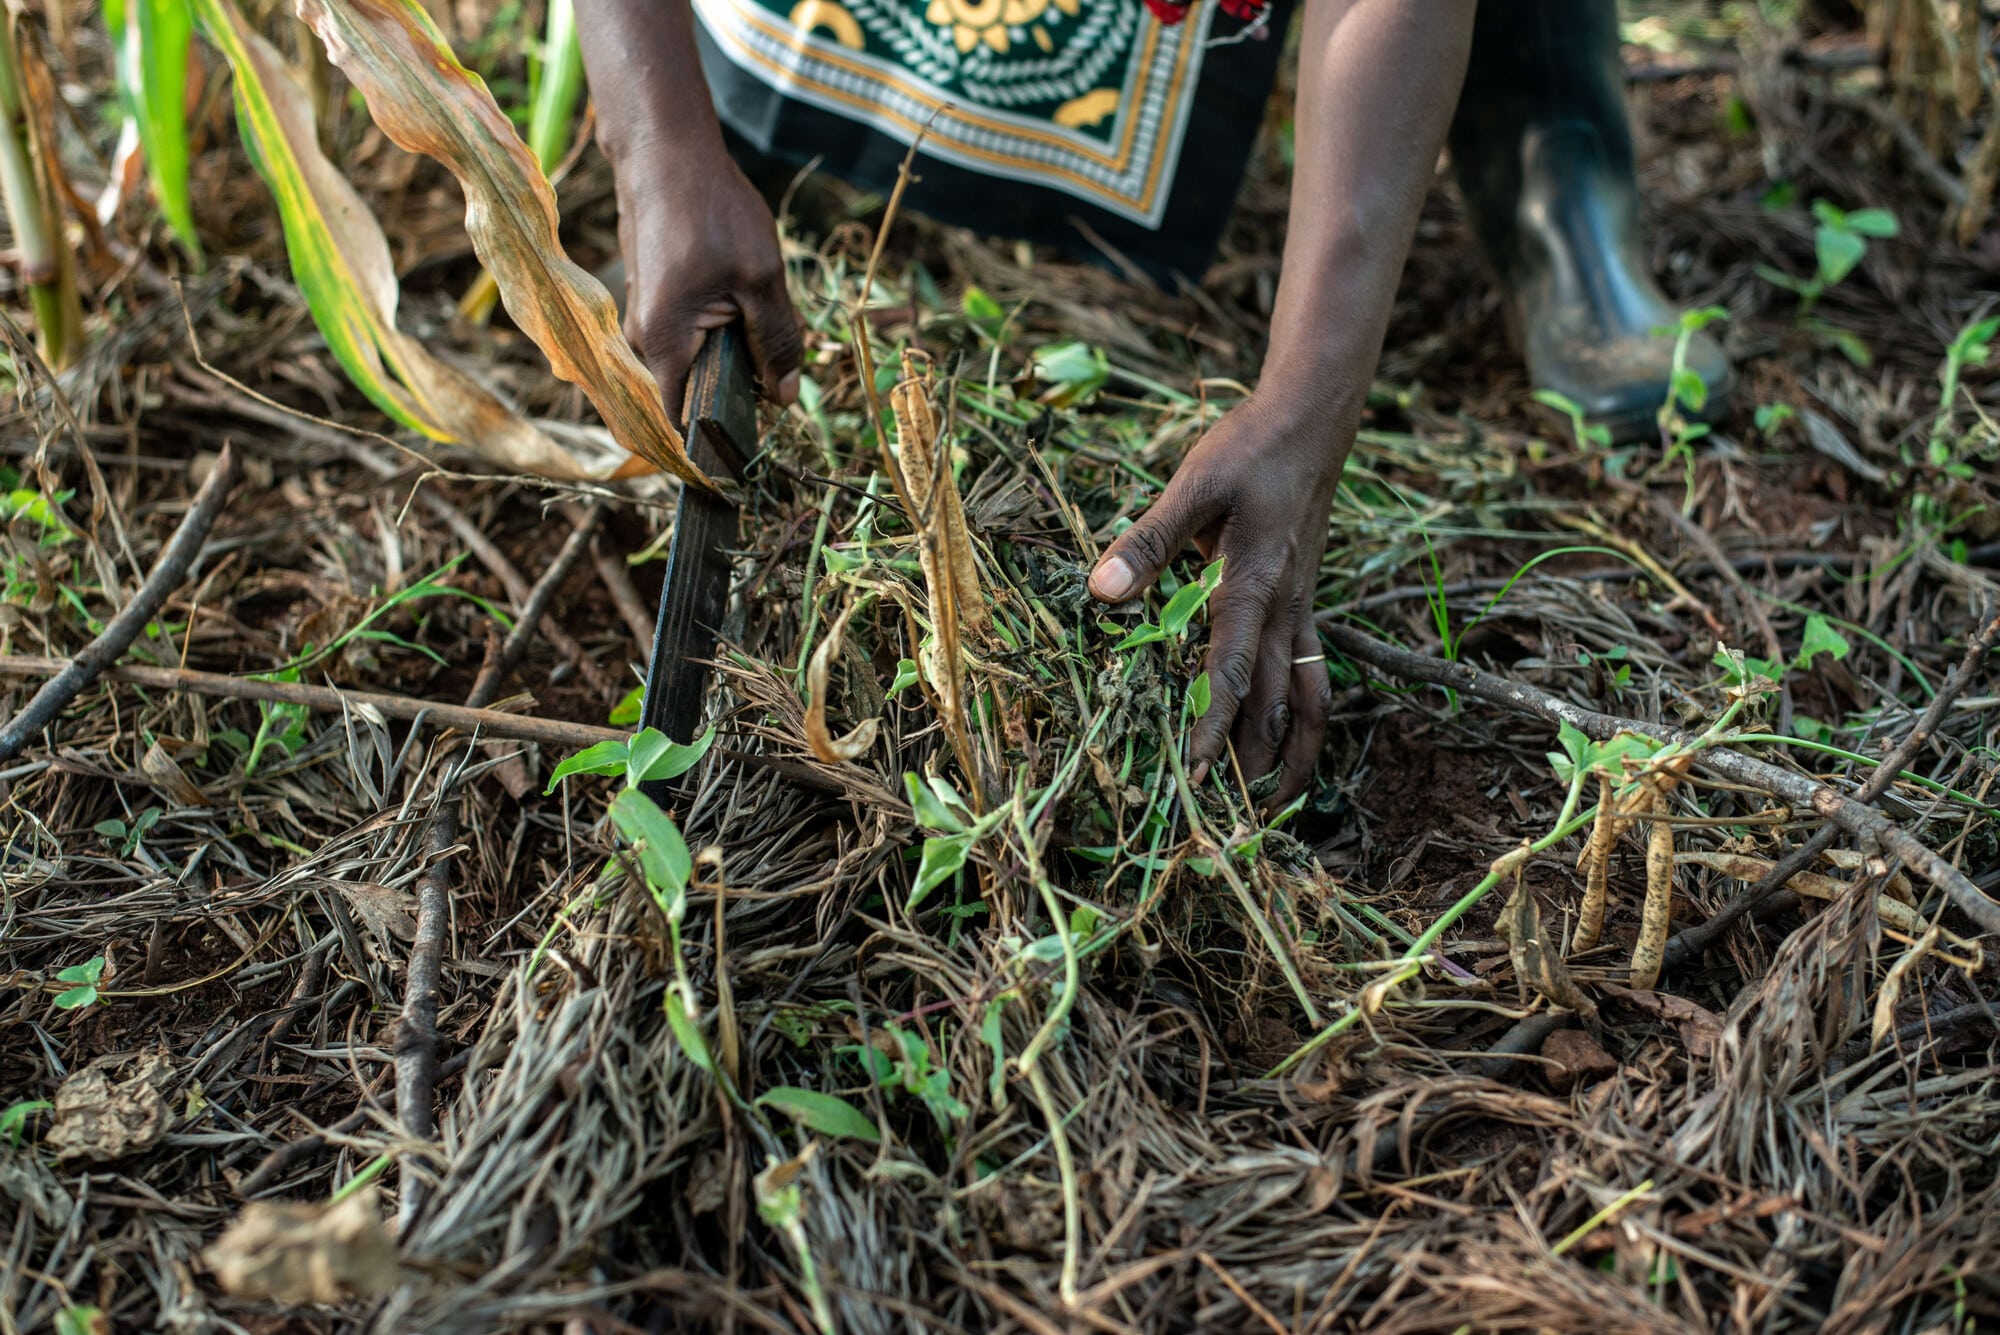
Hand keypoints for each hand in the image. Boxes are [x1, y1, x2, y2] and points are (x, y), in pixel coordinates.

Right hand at [610, 140, 801, 421]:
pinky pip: (692, 339)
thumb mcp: (761, 279)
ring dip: (734, 358)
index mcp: (663, 344)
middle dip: (740, 391)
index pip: (684, 424)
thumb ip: (776, 343)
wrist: (666, 153)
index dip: (721, 439)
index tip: (758, 439)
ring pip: (698, 364)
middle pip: (696, 395)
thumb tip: (786, 400)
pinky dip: (722, 335)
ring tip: (761, 324)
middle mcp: (643, 342)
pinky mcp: (655, 304)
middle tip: (778, 366)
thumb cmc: (711, 211)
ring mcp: (645, 322)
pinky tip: (742, 302)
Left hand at [1088, 396, 1340, 805]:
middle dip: (1253, 765)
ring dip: (1294, 755)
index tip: (1190, 776)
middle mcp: (1285, 610)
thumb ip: (1147, 540)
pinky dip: (1306, 718)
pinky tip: (1292, 740)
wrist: (1314, 420)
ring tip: (1278, 807)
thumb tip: (1102, 591)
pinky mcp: (1305, 602)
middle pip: (1272, 705)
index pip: (1228, 674)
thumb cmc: (1249, 449)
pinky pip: (1313, 675)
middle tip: (1233, 822)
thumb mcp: (1192, 485)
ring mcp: (1302, 610)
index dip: (1208, 729)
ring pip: (1306, 700)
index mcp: (1252, 586)